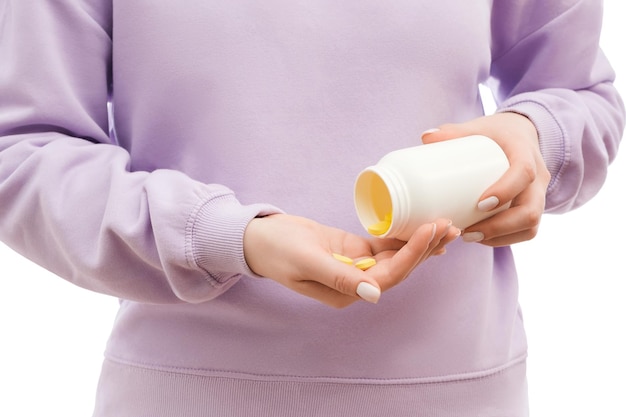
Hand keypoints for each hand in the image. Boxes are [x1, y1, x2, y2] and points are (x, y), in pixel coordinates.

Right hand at [243, 214, 459, 307]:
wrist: (260, 238)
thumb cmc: (278, 251)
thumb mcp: (306, 262)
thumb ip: (339, 278)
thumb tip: (375, 294)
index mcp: (346, 292)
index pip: (388, 276)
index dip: (412, 255)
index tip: (429, 231)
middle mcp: (357, 283)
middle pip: (400, 268)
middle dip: (425, 248)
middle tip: (449, 225)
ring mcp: (357, 267)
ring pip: (396, 257)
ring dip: (419, 242)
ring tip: (445, 225)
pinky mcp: (354, 251)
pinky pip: (384, 245)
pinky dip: (402, 236)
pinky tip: (422, 227)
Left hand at [421, 112, 550, 246]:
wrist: (521, 134)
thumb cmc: (496, 132)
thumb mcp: (478, 127)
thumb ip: (454, 132)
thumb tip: (426, 137)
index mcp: (525, 152)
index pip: (524, 173)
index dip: (505, 191)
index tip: (480, 204)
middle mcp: (538, 176)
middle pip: (530, 210)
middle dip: (500, 227)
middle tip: (468, 231)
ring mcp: (538, 194)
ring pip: (530, 225)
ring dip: (500, 237)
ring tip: (469, 236)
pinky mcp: (533, 206)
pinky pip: (526, 230)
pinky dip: (504, 239)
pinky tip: (480, 238)